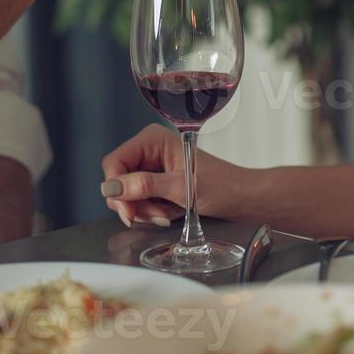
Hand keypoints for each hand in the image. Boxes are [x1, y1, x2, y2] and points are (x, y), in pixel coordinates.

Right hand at [99, 123, 253, 227]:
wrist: (241, 198)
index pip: (114, 162)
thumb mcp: (180, 188)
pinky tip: (168, 213)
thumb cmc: (221, 186)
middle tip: (155, 214)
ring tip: (167, 213)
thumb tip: (112, 187)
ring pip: (128, 194)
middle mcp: (150, 150)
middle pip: (119, 181)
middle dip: (133, 203)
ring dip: (144, 210)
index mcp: (153, 139)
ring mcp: (153, 166)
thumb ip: (144, 186)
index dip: (116, 189)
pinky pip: (141, 200)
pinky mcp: (157, 182)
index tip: (128, 211)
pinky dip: (151, 211)